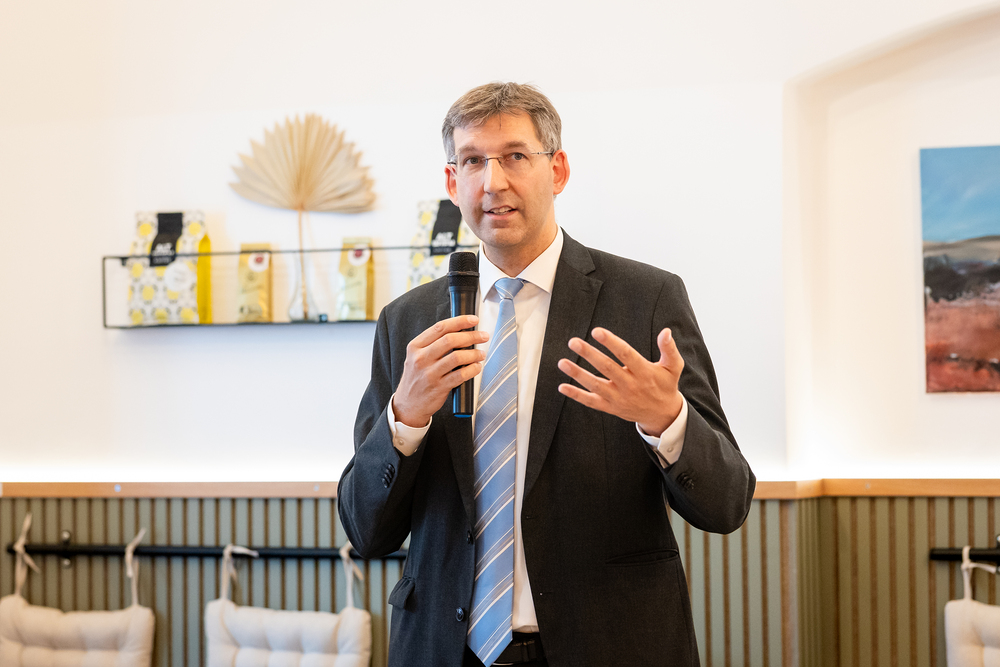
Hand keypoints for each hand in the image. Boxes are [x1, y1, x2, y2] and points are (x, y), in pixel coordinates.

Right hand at [392, 315, 488, 427]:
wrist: (408, 404)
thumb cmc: (416, 378)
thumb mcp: (416, 357)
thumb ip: (433, 344)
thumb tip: (460, 331)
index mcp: (415, 346)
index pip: (440, 327)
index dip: (460, 321)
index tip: (473, 320)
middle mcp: (421, 358)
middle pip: (450, 340)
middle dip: (471, 336)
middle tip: (483, 336)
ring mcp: (429, 374)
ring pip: (457, 357)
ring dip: (474, 354)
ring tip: (481, 354)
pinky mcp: (439, 387)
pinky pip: (461, 375)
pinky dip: (472, 369)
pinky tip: (476, 367)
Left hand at [557, 327, 683, 435]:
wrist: (662, 414)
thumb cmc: (665, 385)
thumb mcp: (673, 367)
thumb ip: (669, 349)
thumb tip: (666, 331)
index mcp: (644, 372)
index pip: (626, 354)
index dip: (611, 342)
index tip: (597, 331)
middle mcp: (630, 385)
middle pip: (607, 368)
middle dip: (589, 354)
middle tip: (574, 342)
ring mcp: (619, 398)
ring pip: (595, 385)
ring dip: (577, 374)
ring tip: (562, 362)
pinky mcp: (611, 407)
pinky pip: (591, 402)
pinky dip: (576, 395)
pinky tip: (562, 386)